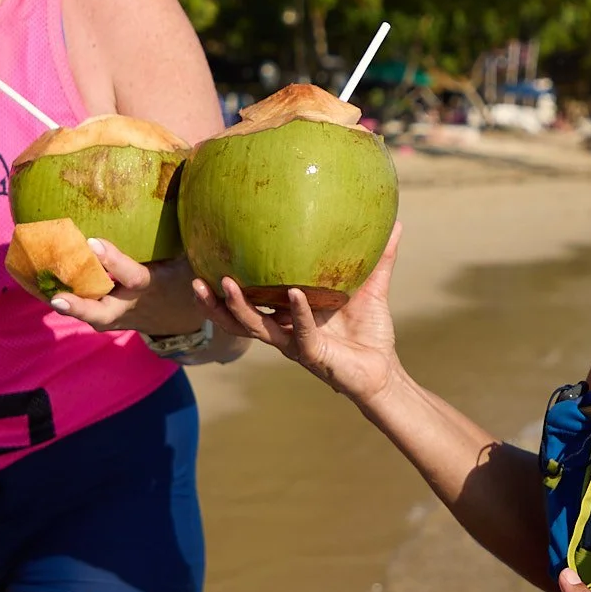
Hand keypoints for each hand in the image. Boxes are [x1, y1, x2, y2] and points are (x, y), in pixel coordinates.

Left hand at [50, 238, 201, 335]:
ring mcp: (118, 316)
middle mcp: (132, 304)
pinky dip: (65, 301)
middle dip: (81, 307)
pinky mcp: (107, 319)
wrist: (182, 317)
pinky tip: (41, 287)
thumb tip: (171, 186)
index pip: (134, 276)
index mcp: (153, 284)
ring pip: (91, 316)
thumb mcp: (184, 256)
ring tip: (41, 291)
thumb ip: (173, 233)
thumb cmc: (181, 274)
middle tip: (58, 299)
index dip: (114, 262)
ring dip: (66, 305)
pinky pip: (86, 312)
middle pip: (104, 313)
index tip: (92, 243)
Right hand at [194, 223, 404, 404]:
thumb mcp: (372, 287)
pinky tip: (295, 292)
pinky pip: (300, 332)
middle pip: (236, 318)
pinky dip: (298, 311)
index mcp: (288, 313)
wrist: (384, 370)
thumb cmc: (371, 332)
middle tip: (195, 279)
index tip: (207, 260)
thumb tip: (395, 221)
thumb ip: (380, 257)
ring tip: (226, 283)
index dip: (226, 286)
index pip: (249, 299)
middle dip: (213, 302)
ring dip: (237, 307)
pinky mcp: (312, 355)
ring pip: (254, 328)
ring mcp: (294, 343)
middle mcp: (284, 329)